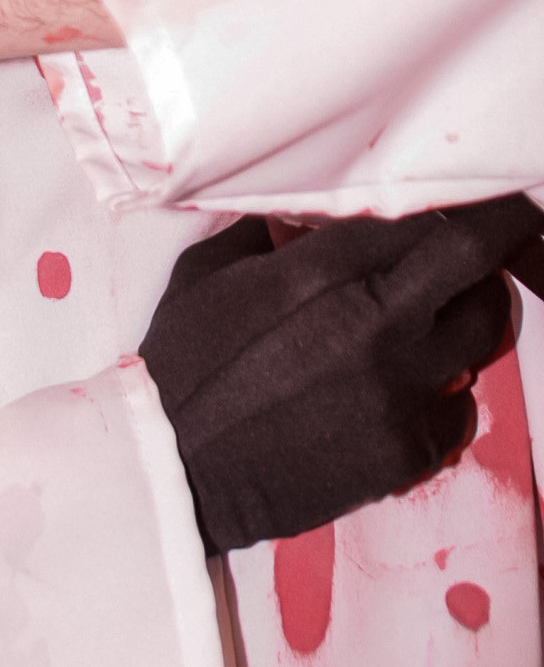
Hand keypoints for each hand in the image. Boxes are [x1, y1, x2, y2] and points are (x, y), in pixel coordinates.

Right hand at [139, 195, 542, 554]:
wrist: (176, 468)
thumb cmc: (184, 363)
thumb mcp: (209, 271)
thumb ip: (271, 231)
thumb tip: (314, 209)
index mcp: (320, 271)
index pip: (419, 215)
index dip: (443, 202)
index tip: (457, 199)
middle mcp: (373, 324)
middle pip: (475, 259)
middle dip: (490, 236)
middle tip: (486, 233)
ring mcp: (397, 392)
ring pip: (485, 329)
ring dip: (469, 310)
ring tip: (439, 311)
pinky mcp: (407, 451)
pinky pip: (461, 404)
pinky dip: (444, 388)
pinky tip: (404, 385)